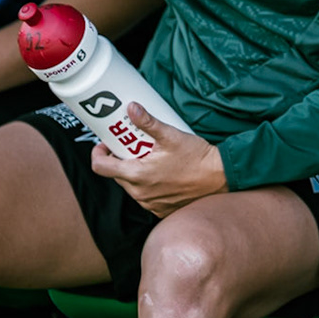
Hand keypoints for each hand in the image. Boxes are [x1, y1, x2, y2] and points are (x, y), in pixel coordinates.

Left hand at [91, 105, 225, 217]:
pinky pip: (145, 197)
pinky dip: (149, 186)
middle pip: (117, 175)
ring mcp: (150, 203)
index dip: (98, 154)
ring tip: (152, 160)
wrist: (220, 177)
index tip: (105, 145)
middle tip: (135, 147)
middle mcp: (140, 193)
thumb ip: (148, 122)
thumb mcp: (171, 135)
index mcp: (137, 174)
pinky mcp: (161, 209)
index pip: (100, 167)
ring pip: (131, 186)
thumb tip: (131, 108)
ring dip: (135, 173)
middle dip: (121, 160)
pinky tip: (163, 176)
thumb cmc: (197, 157)